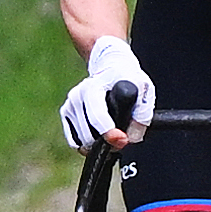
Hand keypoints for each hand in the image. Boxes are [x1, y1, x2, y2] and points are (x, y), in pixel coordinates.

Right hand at [58, 33, 151, 149]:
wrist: (112, 67)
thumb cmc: (128, 78)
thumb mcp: (144, 90)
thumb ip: (141, 115)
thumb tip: (128, 139)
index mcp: (94, 86)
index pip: (97, 114)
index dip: (109, 132)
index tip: (121, 140)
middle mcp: (78, 94)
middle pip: (88, 133)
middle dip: (106, 142)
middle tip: (122, 138)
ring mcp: (70, 104)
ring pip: (81, 140)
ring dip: (98, 144)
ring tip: (112, 133)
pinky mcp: (66, 112)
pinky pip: (74, 140)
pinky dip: (87, 143)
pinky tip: (99, 135)